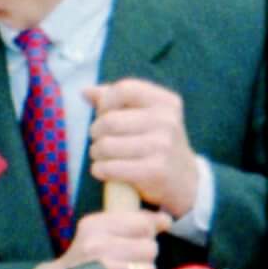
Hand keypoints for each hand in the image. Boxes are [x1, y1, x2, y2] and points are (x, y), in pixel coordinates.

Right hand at [22, 204, 166, 268]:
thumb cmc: (82, 259)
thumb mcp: (97, 231)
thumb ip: (132, 221)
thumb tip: (166, 219)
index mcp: (95, 226)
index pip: (144, 224)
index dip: (146, 233)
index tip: (133, 240)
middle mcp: (98, 247)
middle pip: (150, 248)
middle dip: (143, 257)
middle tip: (124, 262)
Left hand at [85, 79, 198, 222]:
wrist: (183, 180)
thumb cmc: (154, 143)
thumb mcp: (144, 116)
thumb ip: (115, 101)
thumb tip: (86, 91)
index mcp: (165, 101)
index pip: (124, 89)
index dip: (105, 103)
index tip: (106, 115)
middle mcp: (167, 120)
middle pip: (107, 121)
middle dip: (96, 134)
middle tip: (105, 142)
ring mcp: (163, 146)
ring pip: (104, 146)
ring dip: (97, 154)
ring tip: (108, 157)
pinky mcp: (154, 171)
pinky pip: (107, 168)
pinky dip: (100, 171)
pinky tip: (109, 171)